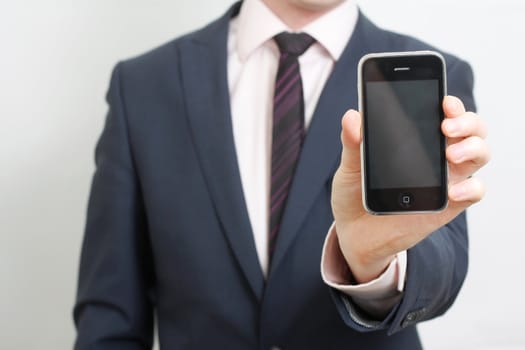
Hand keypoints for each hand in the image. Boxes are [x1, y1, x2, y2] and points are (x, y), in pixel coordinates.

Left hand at [331, 96, 489, 282]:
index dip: (451, 104)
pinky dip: (470, 188)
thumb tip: (352, 116)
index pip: (443, 114)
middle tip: (446, 126)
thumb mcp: (350, 166)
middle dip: (467, 121)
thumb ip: (353, 142)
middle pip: (471, 129)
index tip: (444, 101)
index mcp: (416, 139)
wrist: (352, 231)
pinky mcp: (447, 205)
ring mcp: (445, 179)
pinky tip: (453, 191)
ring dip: (473, 148)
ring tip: (451, 153)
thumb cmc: (355, 193)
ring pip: (478, 154)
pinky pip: (473, 192)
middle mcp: (437, 155)